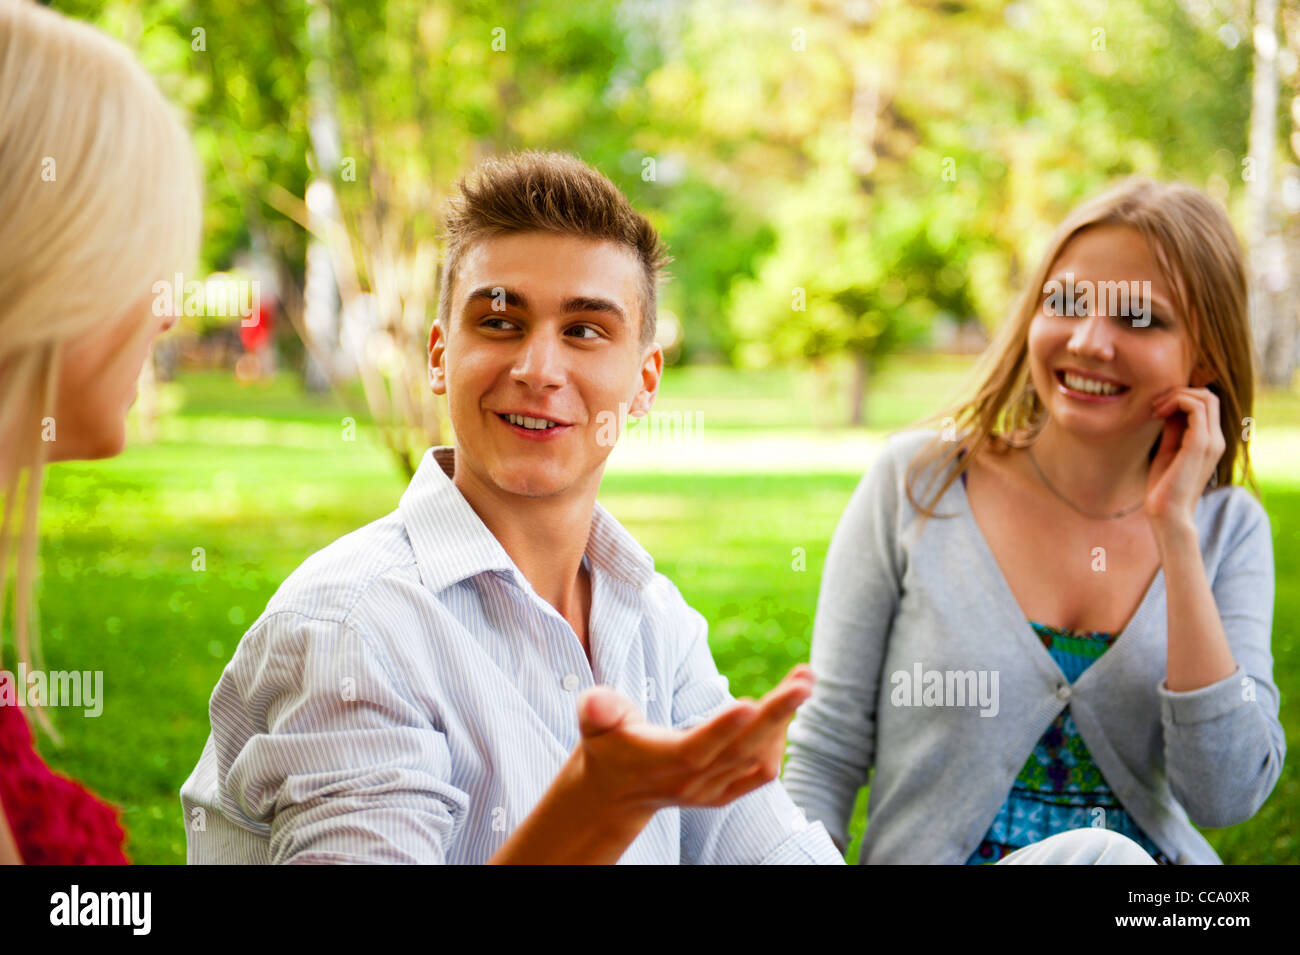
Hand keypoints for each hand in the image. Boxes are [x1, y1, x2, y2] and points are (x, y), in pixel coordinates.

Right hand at [573, 664, 814, 816]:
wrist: (614, 793)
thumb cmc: (606, 745)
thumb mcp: (593, 722)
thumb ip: (598, 710)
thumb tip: (595, 702)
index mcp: (662, 762)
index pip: (697, 748)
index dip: (723, 728)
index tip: (751, 703)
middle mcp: (693, 781)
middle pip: (742, 750)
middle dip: (778, 713)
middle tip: (805, 679)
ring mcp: (712, 789)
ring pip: (759, 759)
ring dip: (785, 721)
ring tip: (802, 679)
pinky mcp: (726, 791)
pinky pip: (762, 771)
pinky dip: (779, 742)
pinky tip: (785, 709)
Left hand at [1146, 386, 1224, 527]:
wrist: (1167, 513)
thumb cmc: (1164, 485)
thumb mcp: (1168, 450)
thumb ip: (1174, 429)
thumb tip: (1170, 405)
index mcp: (1210, 441)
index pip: (1207, 403)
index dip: (1182, 396)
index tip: (1156, 409)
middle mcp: (1216, 439)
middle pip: (1209, 396)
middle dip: (1179, 392)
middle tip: (1155, 406)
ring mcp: (1211, 441)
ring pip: (1204, 397)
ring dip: (1176, 395)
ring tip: (1155, 410)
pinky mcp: (1200, 445)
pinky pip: (1196, 408)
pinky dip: (1176, 402)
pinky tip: (1158, 414)